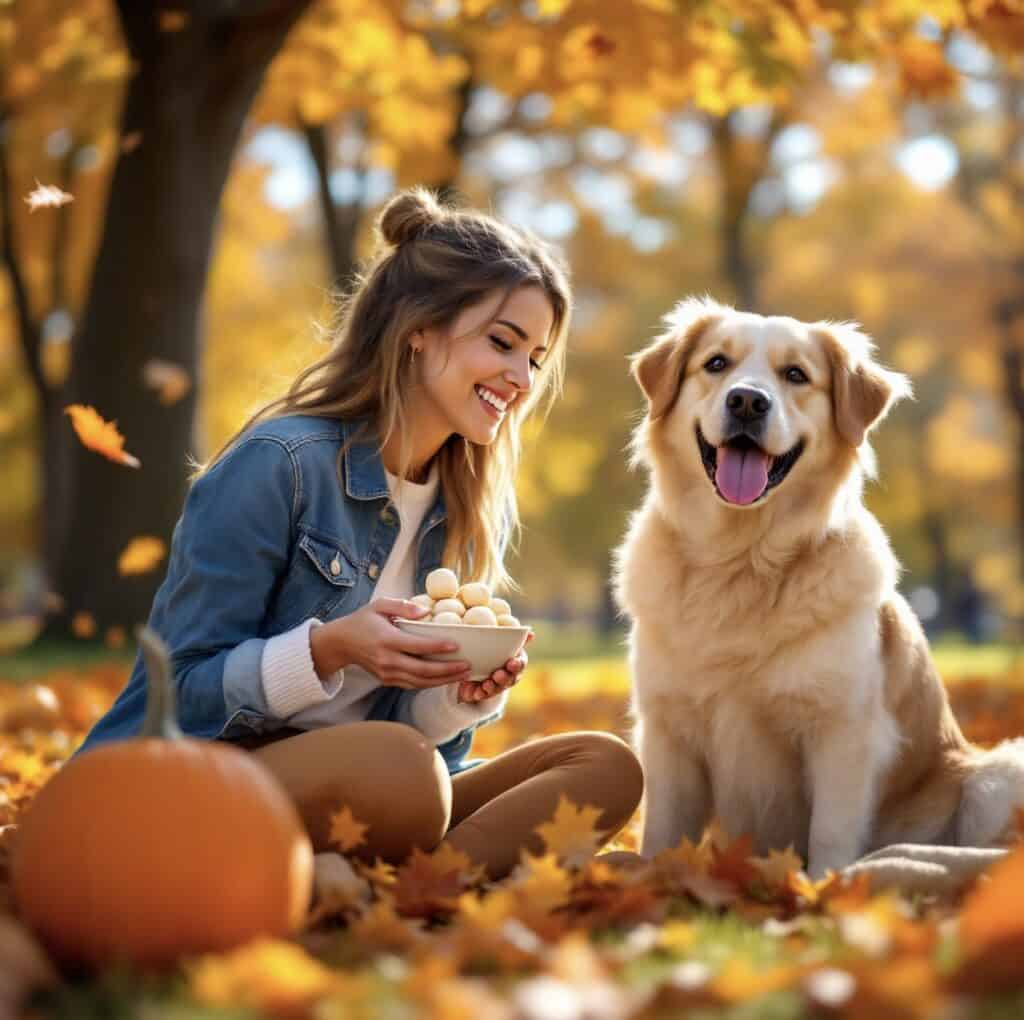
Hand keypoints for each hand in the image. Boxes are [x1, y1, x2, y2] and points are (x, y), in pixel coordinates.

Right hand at [310, 598, 471, 689]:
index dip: (438, 647)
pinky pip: (413, 685)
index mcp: (387, 640)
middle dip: (447, 670)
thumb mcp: (379, 605)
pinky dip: (431, 684)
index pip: (417, 646)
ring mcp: (387, 673)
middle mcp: (387, 660)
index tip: (456, 645)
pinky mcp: (387, 680)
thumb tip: (427, 611)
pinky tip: (446, 679)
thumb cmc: (363, 620)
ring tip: (463, 675)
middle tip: (468, 666)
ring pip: (420, 682)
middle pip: (422, 670)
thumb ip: (403, 606)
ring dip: (443, 680)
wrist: (341, 643)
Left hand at [456, 631, 532, 703]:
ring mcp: (496, 686)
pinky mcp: (483, 692)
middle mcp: (508, 676)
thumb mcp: (499, 637)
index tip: (512, 662)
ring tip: (486, 684)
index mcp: (515, 661)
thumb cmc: (490, 645)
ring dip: (492, 687)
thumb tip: (531, 634)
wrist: (471, 659)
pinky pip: (482, 695)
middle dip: (504, 678)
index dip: (517, 664)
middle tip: (498, 675)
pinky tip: (475, 692)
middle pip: (510, 679)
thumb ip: (512, 634)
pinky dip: (479, 694)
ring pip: (497, 689)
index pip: (520, 664)